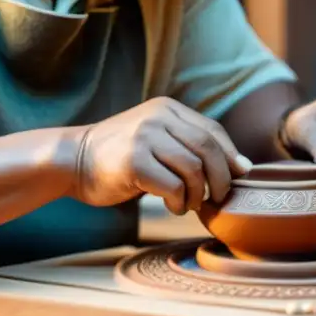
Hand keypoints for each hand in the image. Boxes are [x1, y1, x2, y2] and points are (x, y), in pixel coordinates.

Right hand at [70, 97, 253, 215]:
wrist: (73, 159)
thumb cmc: (120, 155)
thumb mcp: (156, 138)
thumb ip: (189, 145)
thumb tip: (241, 167)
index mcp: (167, 109)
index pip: (212, 131)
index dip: (230, 156)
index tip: (237, 177)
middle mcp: (157, 117)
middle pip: (208, 148)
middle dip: (221, 178)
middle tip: (217, 198)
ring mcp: (144, 137)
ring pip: (194, 169)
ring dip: (197, 194)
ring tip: (188, 204)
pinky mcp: (133, 162)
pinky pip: (173, 186)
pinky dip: (179, 201)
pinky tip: (172, 205)